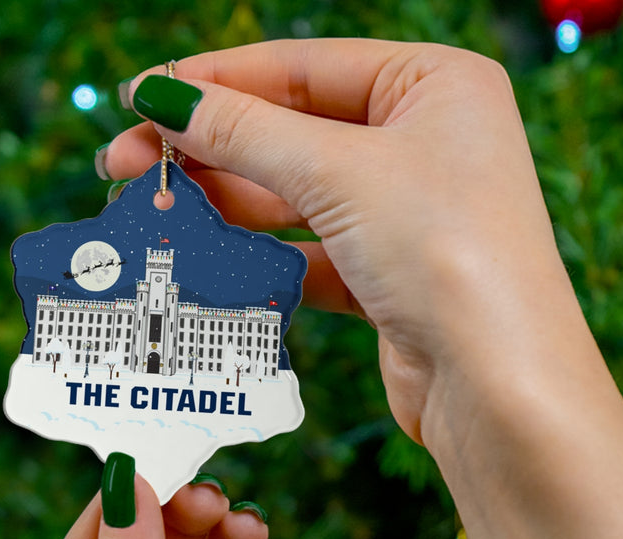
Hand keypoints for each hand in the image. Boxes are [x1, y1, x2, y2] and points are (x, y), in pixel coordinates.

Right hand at [103, 39, 575, 444]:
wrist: (498, 387)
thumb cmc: (447, 254)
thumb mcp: (339, 173)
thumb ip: (246, 132)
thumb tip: (162, 98)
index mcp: (435, 85)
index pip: (302, 67)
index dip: (214, 81)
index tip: (139, 98)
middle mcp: (427, 143)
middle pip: (293, 132)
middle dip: (209, 148)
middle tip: (124, 165)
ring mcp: (409, 215)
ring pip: (297, 197)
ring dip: (226, 204)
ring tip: (155, 211)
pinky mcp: (391, 279)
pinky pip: (311, 255)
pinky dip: (262, 259)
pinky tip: (208, 260)